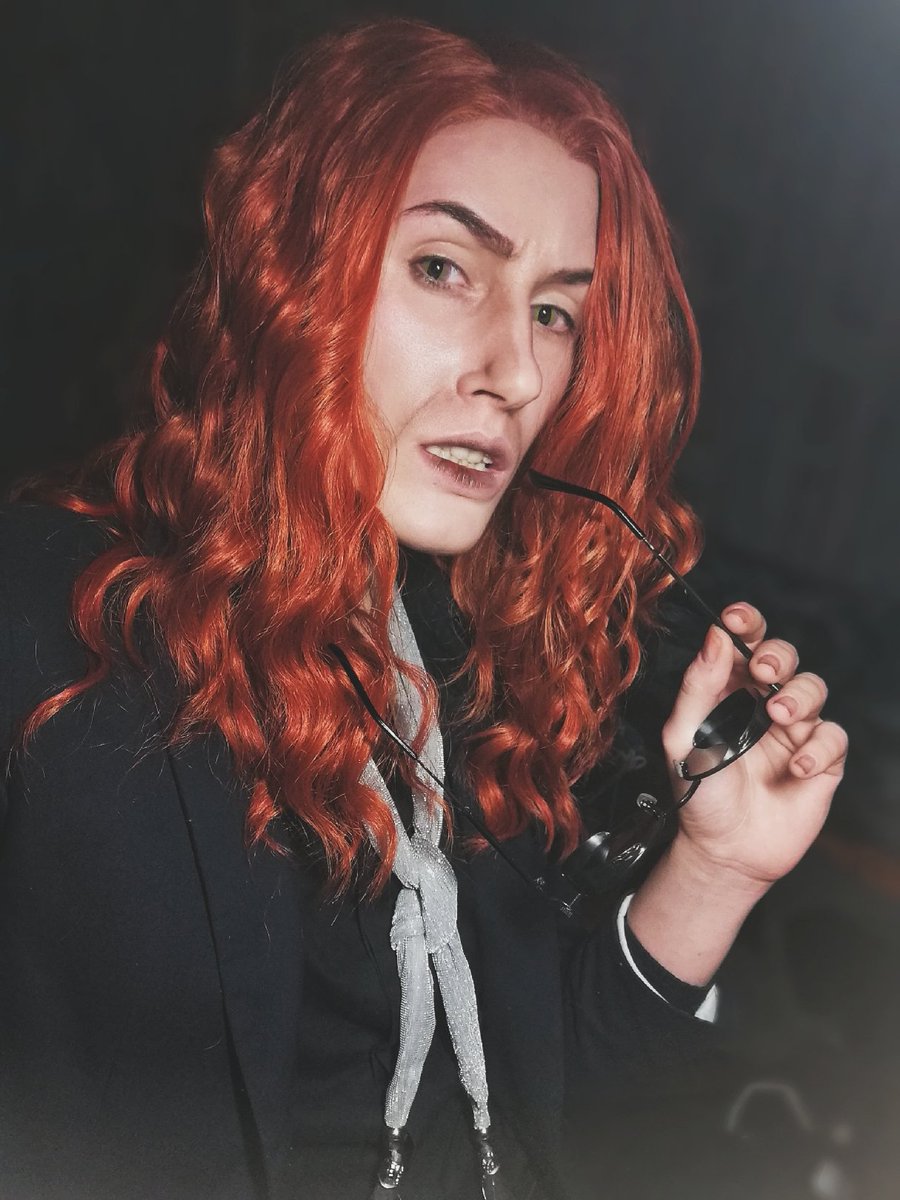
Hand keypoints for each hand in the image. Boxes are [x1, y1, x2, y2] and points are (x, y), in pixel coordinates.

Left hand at [661, 603, 847, 888]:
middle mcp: (762, 705)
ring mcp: (793, 732)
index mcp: (727, 692)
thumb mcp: (683, 737)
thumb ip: (698, 686)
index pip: (742, 644)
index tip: (735, 618)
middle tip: (764, 671)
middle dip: (778, 655)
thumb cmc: (698, 794)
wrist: (723, 851)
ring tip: (779, 717)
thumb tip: (715, 636)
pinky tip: (796, 766)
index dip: (745, 623)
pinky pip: (833, 737)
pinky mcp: (820, 761)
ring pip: (814, 688)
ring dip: (799, 696)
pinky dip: (818, 747)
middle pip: (784, 657)